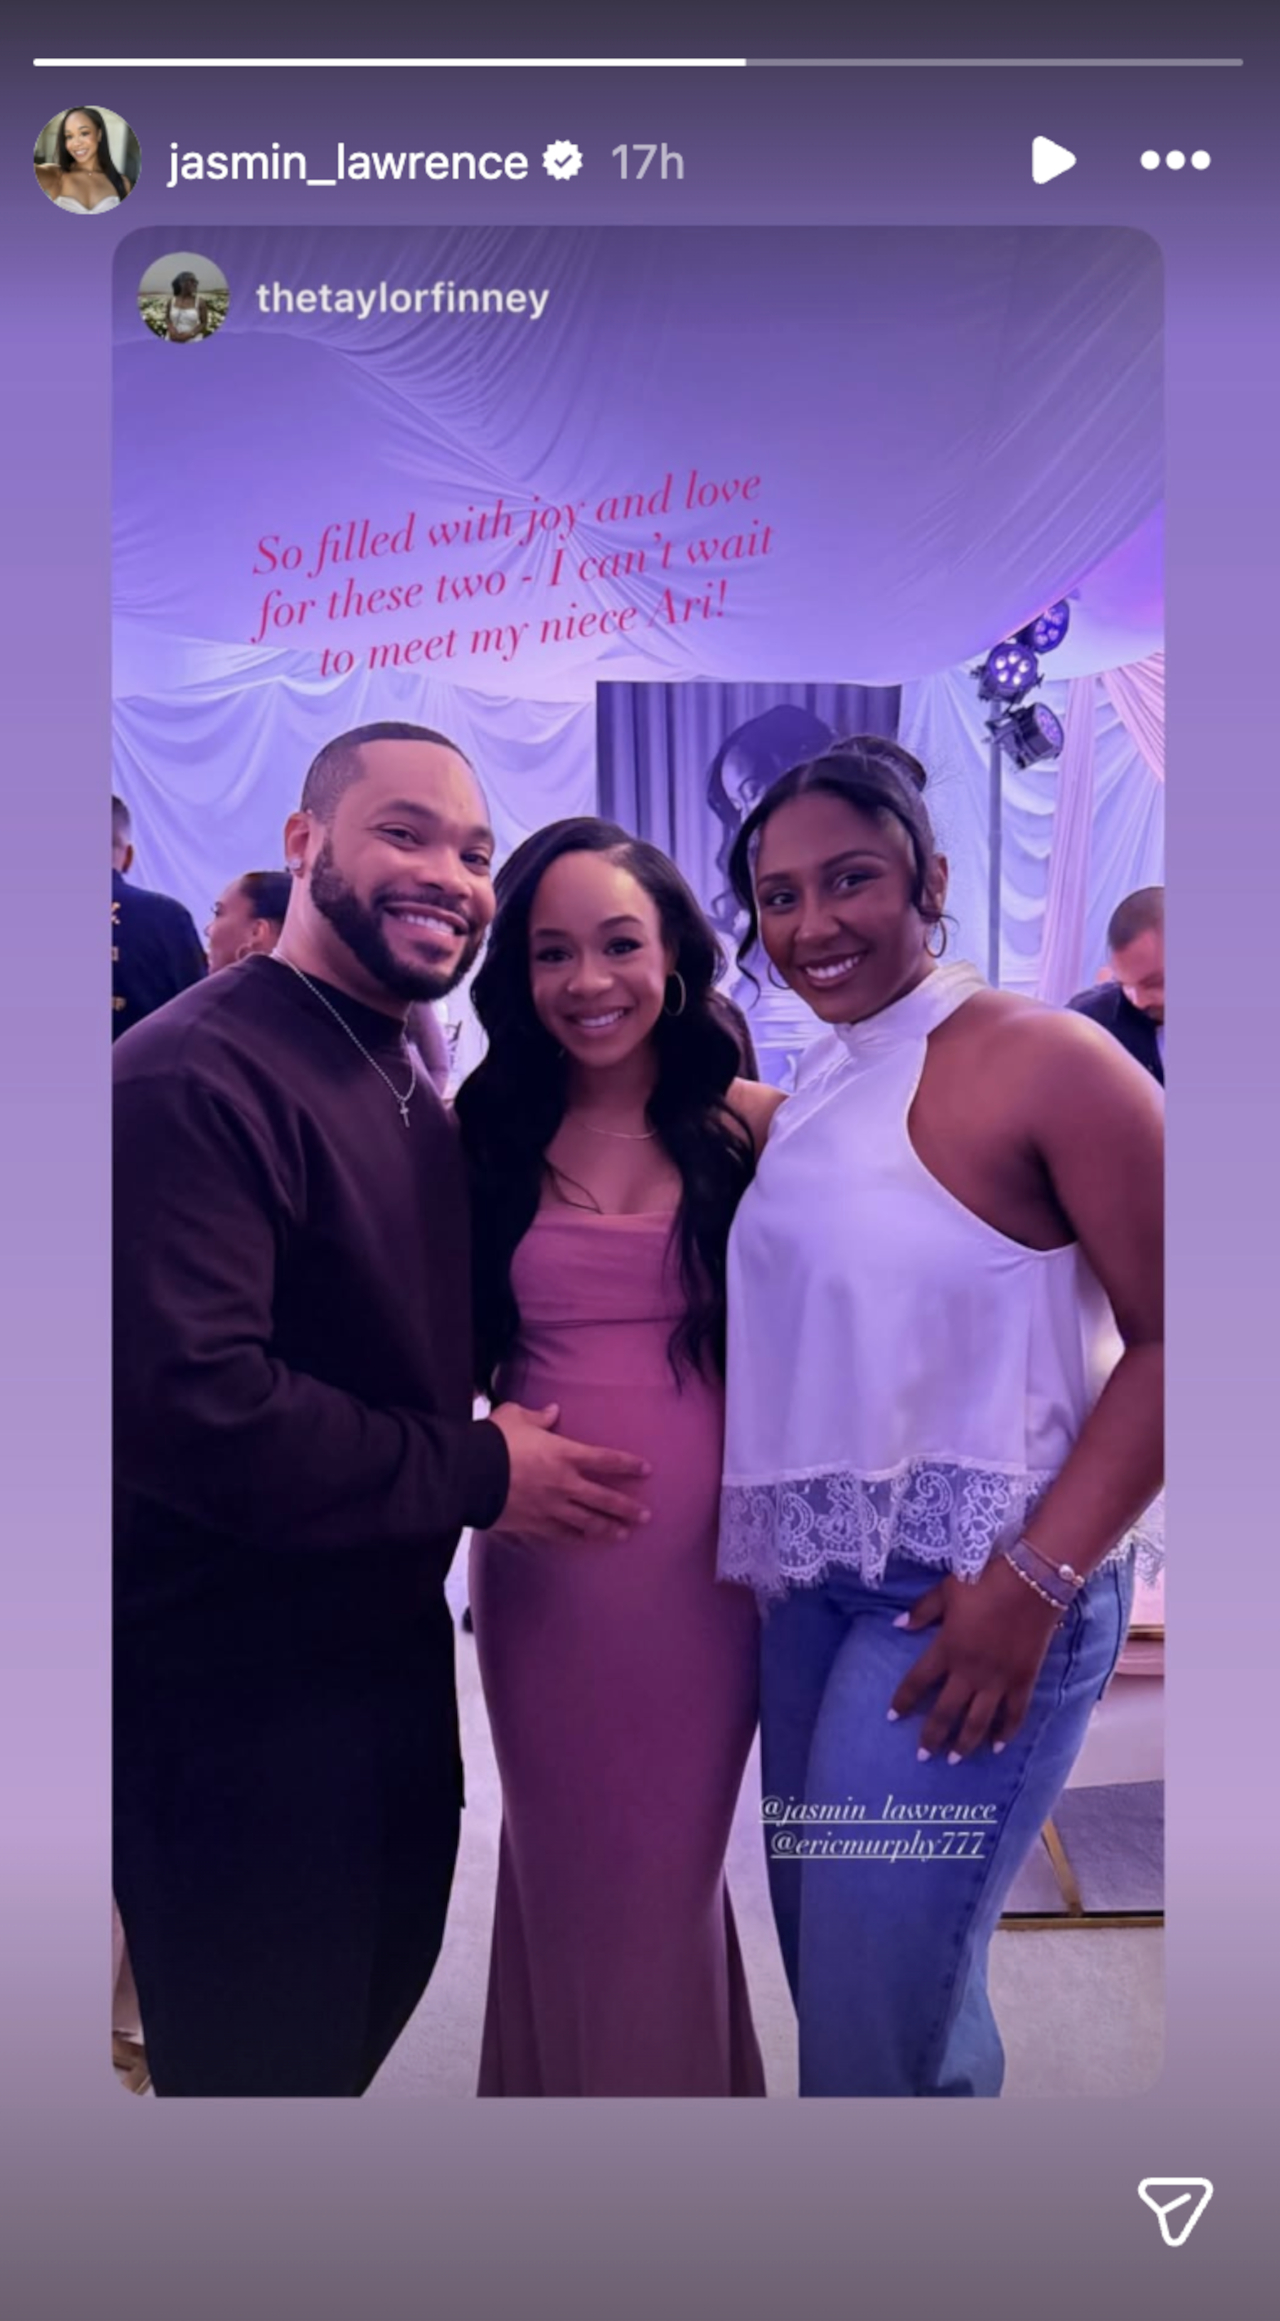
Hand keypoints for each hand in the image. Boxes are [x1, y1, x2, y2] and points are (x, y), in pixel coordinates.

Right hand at [489, 1402, 651, 1545]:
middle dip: (627, 1507)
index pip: (605, 1459)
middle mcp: (564, 1483)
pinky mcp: (534, 1524)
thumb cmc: (493, 1440)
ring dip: (608, 1528)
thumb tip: (552, 1412)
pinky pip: (562, 1534)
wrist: (468, 1473)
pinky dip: (578, 1539)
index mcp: (564, 1453)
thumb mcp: (515, 1416)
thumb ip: (538, 1416)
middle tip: (645, 1515)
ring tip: (625, 1534)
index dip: (628, 1464)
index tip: (646, 1469)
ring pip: (588, 1521)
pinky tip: (588, 1542)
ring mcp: (551, 1507)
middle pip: (604, 1497)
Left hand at [889, 1560, 1063, 1760]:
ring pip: (978, 1721)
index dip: (903, 1700)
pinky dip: (1005, 1732)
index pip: (917, 1682)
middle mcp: (970, 1671)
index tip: (892, 1716)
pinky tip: (997, 1746)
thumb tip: (898, 1625)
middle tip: (923, 1756)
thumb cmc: (986, 1582)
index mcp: (947, 1649)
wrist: (1032, 1583)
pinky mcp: (1023, 1681)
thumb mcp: (947, 1590)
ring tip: (954, 1760)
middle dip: (932, 1736)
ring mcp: (998, 1680)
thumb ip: (922, 1611)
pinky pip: (1014, 1714)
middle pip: (945, 1712)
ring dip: (964, 1744)